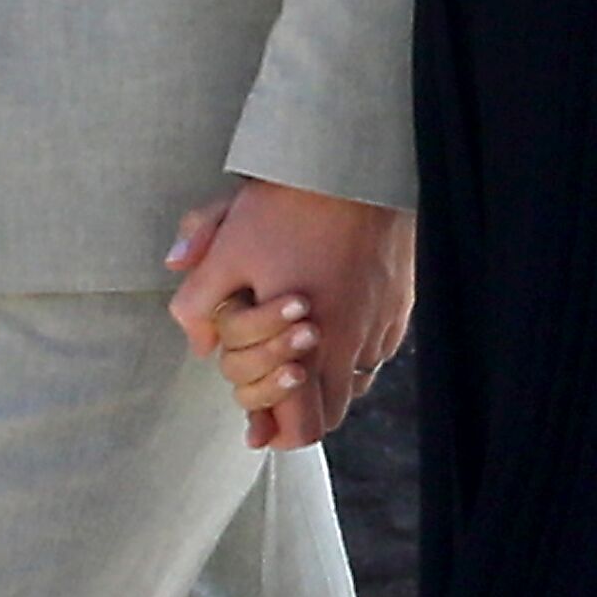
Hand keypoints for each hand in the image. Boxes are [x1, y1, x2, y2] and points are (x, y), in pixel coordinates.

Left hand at [164, 177, 415, 452]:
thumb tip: (196, 343)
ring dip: (327, 378)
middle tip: (274, 381)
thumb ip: (197, 302)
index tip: (258, 425)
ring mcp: (382, 325)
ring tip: (302, 348)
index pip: (304, 427)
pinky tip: (332, 317)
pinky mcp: (400, 304)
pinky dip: (353, 348)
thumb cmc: (287, 206)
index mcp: (308, 345)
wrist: (352, 164)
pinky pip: (377, 348)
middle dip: (300, 407)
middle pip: (332, 413)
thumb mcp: (225, 250)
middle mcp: (352, 345)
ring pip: (357, 381)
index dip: (277, 432)